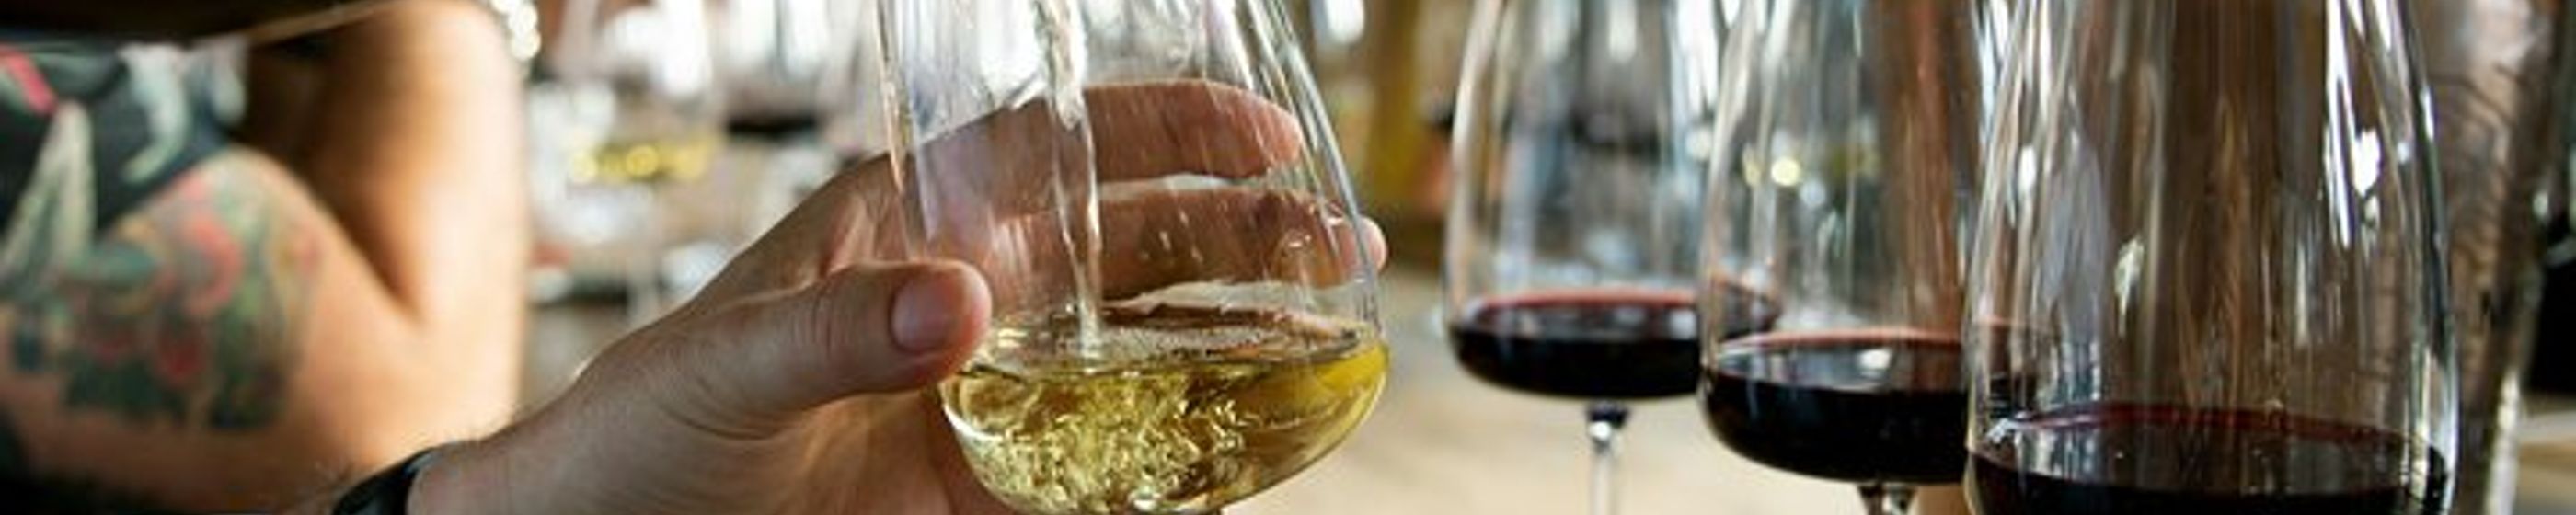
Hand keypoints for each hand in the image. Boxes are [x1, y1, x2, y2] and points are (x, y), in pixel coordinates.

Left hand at [403, 80, 1376, 514]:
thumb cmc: (642, 427)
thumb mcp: (724, 366)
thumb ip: (838, 330)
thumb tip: (966, 304)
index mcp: (906, 223)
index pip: (1054, 146)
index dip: (1163, 130)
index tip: (1261, 138)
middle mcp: (968, 295)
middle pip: (1132, 242)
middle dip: (1242, 233)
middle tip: (1340, 245)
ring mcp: (989, 392)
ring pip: (1143, 345)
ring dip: (1239, 335)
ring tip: (1334, 335)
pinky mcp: (992, 485)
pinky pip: (1112, 461)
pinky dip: (1189, 453)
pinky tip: (1255, 449)